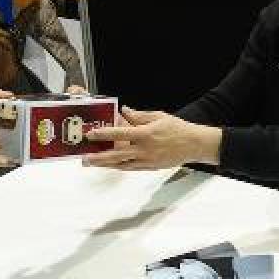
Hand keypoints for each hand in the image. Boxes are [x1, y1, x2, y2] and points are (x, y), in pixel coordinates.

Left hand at [80, 107, 221, 170]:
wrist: (193, 145)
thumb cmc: (177, 128)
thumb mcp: (158, 116)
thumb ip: (139, 115)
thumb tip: (124, 111)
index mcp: (145, 134)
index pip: (120, 134)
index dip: (104, 134)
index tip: (91, 134)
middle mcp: (144, 149)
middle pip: (117, 155)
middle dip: (99, 157)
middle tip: (85, 158)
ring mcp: (147, 161)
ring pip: (121, 165)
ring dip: (106, 165)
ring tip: (93, 163)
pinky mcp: (150, 167)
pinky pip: (131, 168)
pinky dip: (119, 167)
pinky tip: (110, 165)